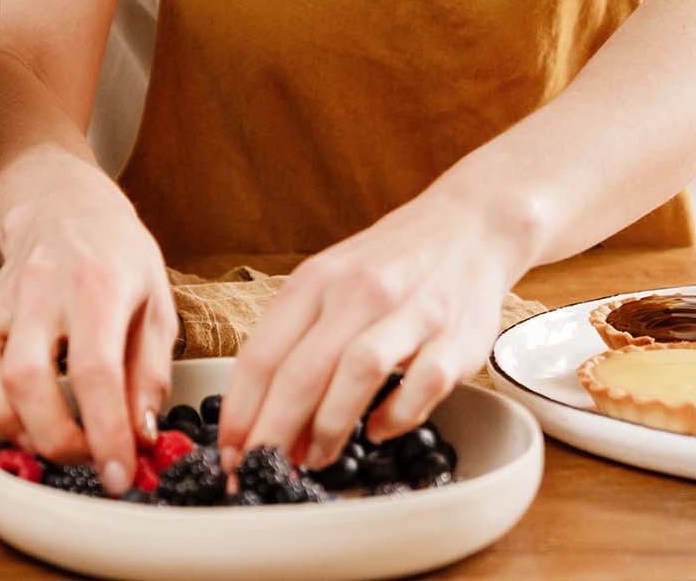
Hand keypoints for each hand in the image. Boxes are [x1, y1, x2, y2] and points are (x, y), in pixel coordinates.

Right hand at [0, 162, 176, 494]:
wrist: (69, 208)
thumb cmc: (118, 256)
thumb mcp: (157, 302)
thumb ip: (151, 370)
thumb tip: (140, 434)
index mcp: (100, 284)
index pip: (96, 369)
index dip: (106, 431)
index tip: (117, 472)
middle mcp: (44, 288)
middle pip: (29, 377)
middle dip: (54, 437)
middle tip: (82, 457)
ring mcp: (2, 297)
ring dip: (9, 425)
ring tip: (42, 439)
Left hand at [217, 188, 523, 473]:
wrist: (468, 225)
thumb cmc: (390, 262)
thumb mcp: (332, 278)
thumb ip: (300, 337)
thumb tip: (266, 415)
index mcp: (320, 277)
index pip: (263, 352)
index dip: (240, 412)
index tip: (228, 453)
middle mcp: (362, 290)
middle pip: (304, 370)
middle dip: (274, 432)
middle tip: (260, 470)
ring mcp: (412, 312)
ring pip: (359, 372)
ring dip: (330, 427)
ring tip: (315, 459)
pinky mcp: (457, 337)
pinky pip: (423, 385)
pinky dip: (397, 416)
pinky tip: (379, 430)